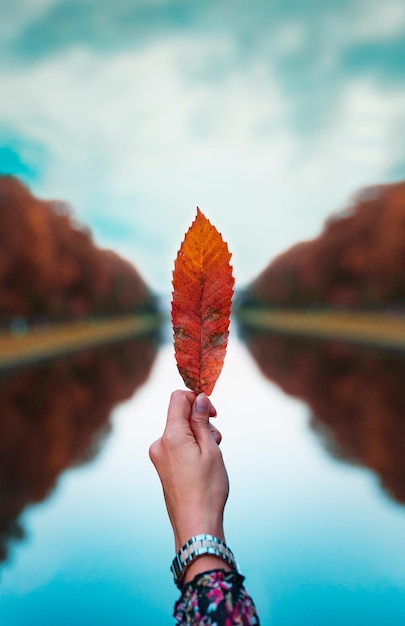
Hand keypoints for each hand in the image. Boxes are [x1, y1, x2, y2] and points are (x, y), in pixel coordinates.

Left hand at [149, 390, 230, 582]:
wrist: (196, 525)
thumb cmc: (207, 488)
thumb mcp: (210, 449)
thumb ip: (202, 421)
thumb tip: (199, 398)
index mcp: (171, 436)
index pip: (178, 399)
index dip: (196, 398)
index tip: (213, 411)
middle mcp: (160, 444)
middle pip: (180, 416)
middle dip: (201, 421)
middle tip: (217, 441)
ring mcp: (159, 457)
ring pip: (180, 432)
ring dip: (198, 436)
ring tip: (212, 457)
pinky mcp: (162, 468)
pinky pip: (177, 447)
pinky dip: (191, 448)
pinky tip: (203, 466)